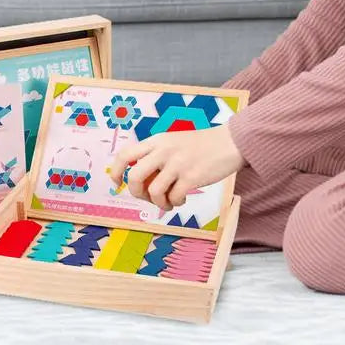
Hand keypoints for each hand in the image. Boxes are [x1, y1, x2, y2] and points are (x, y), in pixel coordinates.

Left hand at [107, 124, 244, 210]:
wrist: (229, 142)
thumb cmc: (200, 145)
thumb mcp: (171, 141)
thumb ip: (155, 155)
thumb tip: (140, 181)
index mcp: (156, 141)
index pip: (125, 154)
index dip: (115, 171)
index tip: (117, 183)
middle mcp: (163, 151)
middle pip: (134, 176)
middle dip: (136, 192)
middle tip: (147, 197)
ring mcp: (177, 164)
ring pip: (154, 191)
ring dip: (159, 203)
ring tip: (168, 202)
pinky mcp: (192, 176)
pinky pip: (174, 197)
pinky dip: (175, 203)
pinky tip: (181, 198)